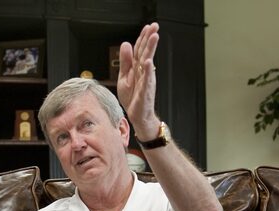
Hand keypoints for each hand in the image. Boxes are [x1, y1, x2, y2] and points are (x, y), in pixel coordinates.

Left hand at [117, 22, 159, 139]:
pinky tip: (148, 62)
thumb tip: (126, 43)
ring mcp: (146, 81)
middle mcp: (143, 72)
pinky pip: (147, 80)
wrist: (137, 116)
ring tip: (154, 37)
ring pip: (147, 62)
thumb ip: (125, 61)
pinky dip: (147, 71)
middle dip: (150, 39)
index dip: (143, 37)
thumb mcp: (124, 77)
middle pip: (145, 52)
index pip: (139, 49)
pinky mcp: (145, 91)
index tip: (148, 26)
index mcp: (137, 68)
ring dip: (151, 50)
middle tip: (155, 26)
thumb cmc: (132, 98)